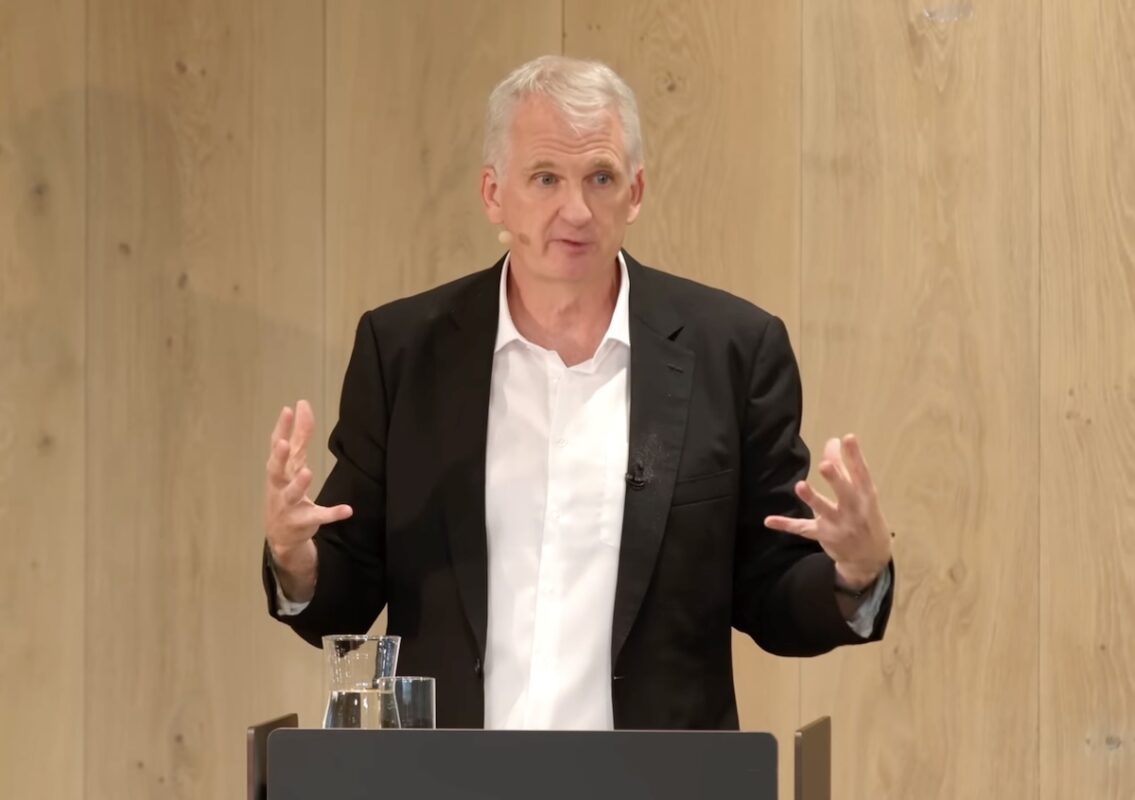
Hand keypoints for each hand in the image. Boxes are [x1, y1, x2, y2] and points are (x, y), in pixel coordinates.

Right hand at [263, 400, 352, 564]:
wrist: (279, 533)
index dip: (282, 428)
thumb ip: (298, 437)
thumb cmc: (284, 491)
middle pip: (276, 470)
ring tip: (308, 472)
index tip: (289, 409)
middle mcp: (280, 486)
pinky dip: (332, 514)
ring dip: (299, 484)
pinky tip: (347, 509)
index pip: (278, 446)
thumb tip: (301, 405)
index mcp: (279, 470)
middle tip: (284, 443)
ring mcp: (289, 505)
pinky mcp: (303, 521)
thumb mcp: (291, 464)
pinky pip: (318, 517)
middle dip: (279, 457)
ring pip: (292, 494)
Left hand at [764, 434, 891, 590]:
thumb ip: (844, 469)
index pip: (861, 473)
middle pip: (844, 492)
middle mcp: (853, 509)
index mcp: (866, 496)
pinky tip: (769, 521)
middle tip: (825, 464)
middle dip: (835, 479)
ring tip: (800, 485)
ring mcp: (838, 524)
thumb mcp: (862, 494)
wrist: (870, 557)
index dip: (855, 455)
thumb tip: (833, 441)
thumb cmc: (866, 516)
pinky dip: (785, 525)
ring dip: (811, 498)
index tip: (847, 438)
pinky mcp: (823, 535)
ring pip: (823, 510)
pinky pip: (802, 529)